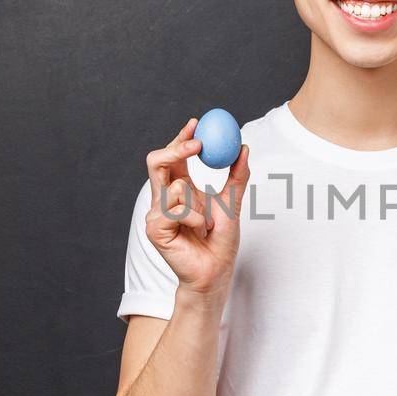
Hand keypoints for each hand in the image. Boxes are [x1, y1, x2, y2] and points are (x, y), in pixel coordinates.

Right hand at [143, 117, 250, 298]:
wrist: (215, 272)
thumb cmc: (221, 241)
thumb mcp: (232, 203)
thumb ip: (237, 176)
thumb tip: (243, 147)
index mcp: (178, 188)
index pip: (173, 156)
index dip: (181, 138)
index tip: (196, 123)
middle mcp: (163, 198)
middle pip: (156, 161)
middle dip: (177, 147)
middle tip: (198, 144)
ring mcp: (155, 213)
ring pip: (175, 186)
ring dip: (199, 203)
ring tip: (206, 223)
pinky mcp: (153, 228)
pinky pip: (176, 209)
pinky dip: (194, 219)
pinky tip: (198, 232)